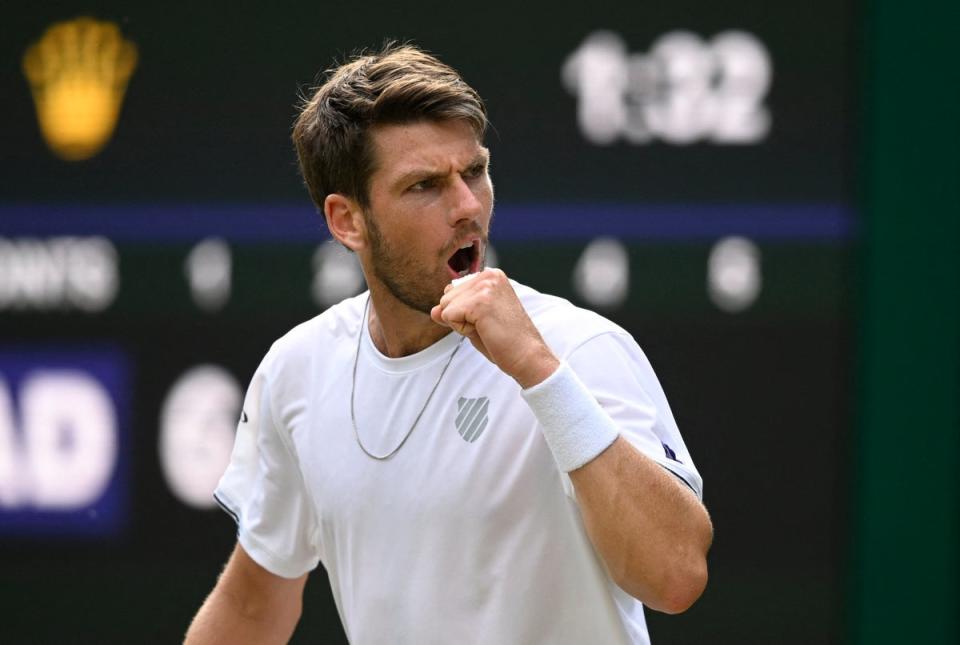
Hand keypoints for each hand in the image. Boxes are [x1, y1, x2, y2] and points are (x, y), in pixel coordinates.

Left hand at [430, 269, 559, 387]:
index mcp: (492, 275)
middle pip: (446, 296)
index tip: (488, 320)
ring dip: (461, 323)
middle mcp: (489, 274)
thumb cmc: (505, 341)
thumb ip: (454, 312)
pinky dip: (462, 329)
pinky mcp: (480, 301)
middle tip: (488, 326)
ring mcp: (485, 286)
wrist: (527, 357)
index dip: (464, 312)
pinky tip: (484, 330)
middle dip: (460, 317)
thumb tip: (433, 310)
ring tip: (487, 328)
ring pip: (445, 306)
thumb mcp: (474, 322)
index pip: (453, 290)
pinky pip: (448, 316)